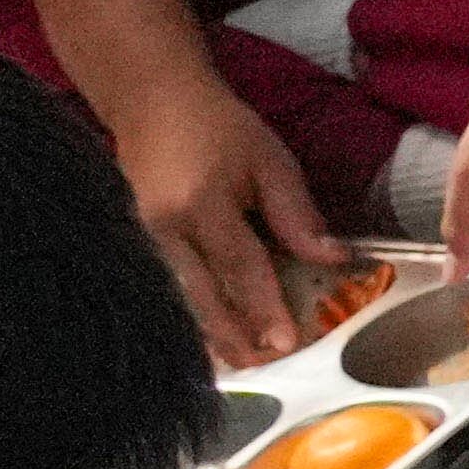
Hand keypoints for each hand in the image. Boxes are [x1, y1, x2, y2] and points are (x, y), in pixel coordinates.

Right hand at [105, 73, 346, 369]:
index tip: (287, 342)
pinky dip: (190, 313)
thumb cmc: (218, 127)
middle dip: (233, 336)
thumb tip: (333, 258)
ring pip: (179, 298)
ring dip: (210, 333)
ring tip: (242, 363)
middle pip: (201, 295)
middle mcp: (162, 227)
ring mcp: (141, 237)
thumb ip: (297, 214)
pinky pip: (167, 286)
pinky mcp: (135, 241)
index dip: (265, 307)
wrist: (153, 102)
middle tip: (265, 366)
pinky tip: (211, 336)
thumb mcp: (269, 161)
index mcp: (199, 204)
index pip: (240, 266)